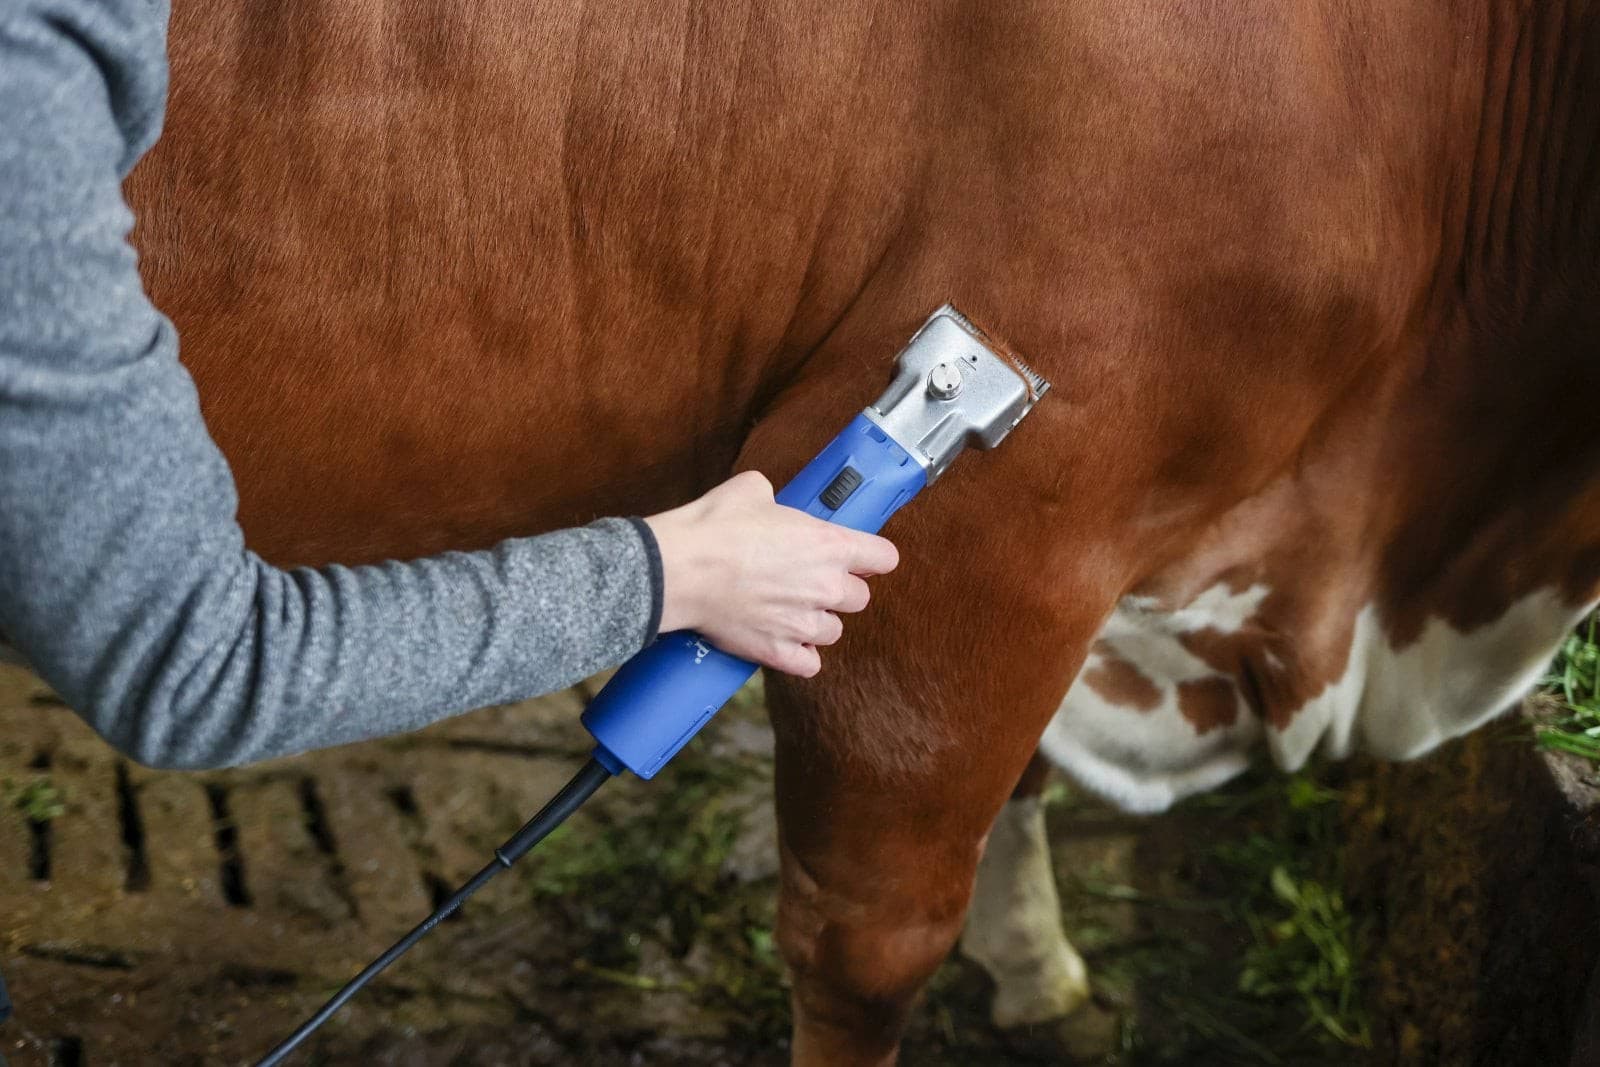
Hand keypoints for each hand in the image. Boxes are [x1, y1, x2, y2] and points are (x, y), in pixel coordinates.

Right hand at [643, 471, 899, 676]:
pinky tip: (785, 641)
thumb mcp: (752, 490)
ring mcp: (804, 624)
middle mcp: (826, 587)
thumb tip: (769, 502)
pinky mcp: (778, 651)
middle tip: (812, 581)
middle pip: (860, 598)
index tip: (859, 558)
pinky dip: (800, 656)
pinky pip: (809, 664)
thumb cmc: (715, 526)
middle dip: (839, 590)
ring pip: (834, 631)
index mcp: (830, 545)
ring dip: (818, 622)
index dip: (871, 557)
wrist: (680, 568)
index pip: (884, 558)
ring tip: (792, 611)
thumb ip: (775, 498)